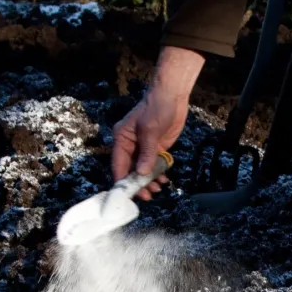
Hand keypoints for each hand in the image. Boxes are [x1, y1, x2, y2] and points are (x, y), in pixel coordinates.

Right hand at [111, 45, 204, 199]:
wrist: (172, 96)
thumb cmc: (156, 108)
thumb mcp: (150, 130)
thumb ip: (146, 153)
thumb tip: (141, 173)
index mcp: (122, 139)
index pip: (118, 164)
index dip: (122, 180)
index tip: (128, 194)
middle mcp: (130, 145)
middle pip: (130, 170)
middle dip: (137, 184)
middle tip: (147, 196)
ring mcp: (143, 148)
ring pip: (142, 170)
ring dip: (148, 181)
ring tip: (157, 190)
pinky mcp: (156, 148)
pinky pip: (154, 166)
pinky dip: (157, 174)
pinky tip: (163, 181)